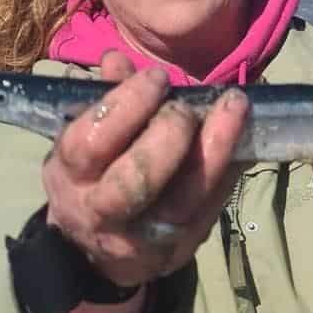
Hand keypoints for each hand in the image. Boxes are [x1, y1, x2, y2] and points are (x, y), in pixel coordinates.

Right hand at [43, 50, 249, 287]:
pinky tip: (242, 139)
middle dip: (170, 133)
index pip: (92, 141)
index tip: (156, 78)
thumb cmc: (90, 178)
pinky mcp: (180, 249)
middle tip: (186, 106)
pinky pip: (211, 208)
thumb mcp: (82, 141)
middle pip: (137, 178)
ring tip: (235, 107)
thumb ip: (102, 101)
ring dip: (215, 148)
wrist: (94, 252)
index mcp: (70, 177)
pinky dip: (230, 169)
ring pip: (184, 199)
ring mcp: (144, 238)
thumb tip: (116, 60)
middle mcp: (101, 212)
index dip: (127, 104)